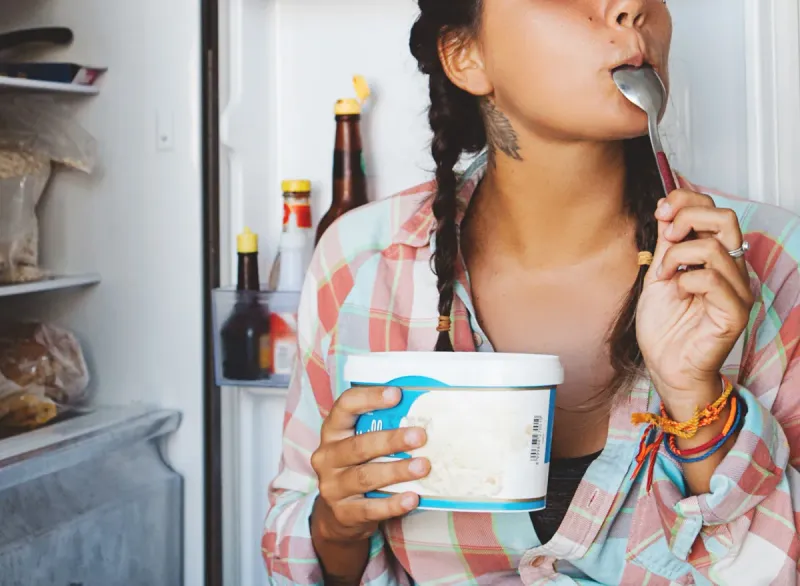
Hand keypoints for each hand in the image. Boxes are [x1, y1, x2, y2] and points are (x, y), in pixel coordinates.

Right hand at [310, 386, 429, 544]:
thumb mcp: (360, 445)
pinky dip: (393, 504)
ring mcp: (332, 486)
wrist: (337, 515)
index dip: (369, 398)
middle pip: (359, 446)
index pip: (345, 407)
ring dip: (396, 470)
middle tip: (420, 436)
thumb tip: (421, 413)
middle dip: (391, 440)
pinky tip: (412, 498)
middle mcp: (327, 457)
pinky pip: (370, 508)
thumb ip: (380, 429)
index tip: (397, 395)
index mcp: (332, 432)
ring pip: (365, 477)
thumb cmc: (357, 468)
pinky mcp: (342, 512)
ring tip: (423, 466)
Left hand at [636, 190, 754, 415]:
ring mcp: (738, 290)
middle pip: (725, 218)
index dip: (687, 201)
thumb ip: (667, 244)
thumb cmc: (664, 326)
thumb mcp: (658, 273)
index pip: (715, 210)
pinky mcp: (735, 312)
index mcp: (717, 257)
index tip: (660, 210)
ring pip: (713, 247)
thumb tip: (666, 209)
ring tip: (664, 276)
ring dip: (677, 256)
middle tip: (665, 236)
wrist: (664, 365)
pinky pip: (712, 280)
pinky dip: (686, 280)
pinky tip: (677, 293)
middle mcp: (733, 270)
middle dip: (687, 217)